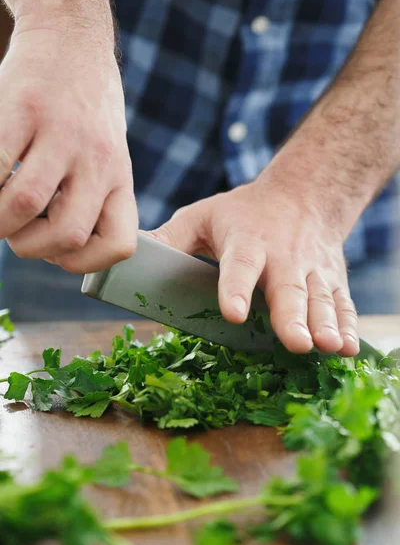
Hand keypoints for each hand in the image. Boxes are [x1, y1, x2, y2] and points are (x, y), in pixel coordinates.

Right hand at [0, 11, 136, 272]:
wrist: (72, 43)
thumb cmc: (85, 116)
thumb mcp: (107, 160)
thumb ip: (89, 202)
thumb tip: (50, 248)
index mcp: (120, 180)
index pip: (120, 245)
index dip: (85, 264)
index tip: (59, 252)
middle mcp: (99, 161)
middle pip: (67, 235)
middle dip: (31, 247)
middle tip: (16, 229)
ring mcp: (63, 134)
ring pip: (25, 204)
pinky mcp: (23, 107)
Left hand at [147, 160, 359, 356]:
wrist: (303, 194)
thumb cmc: (243, 212)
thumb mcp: (203, 215)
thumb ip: (170, 238)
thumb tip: (128, 259)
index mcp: (246, 241)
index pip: (239, 266)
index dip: (236, 289)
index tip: (233, 313)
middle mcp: (283, 257)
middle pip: (288, 289)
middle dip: (292, 317)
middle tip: (296, 343)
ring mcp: (312, 269)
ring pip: (320, 298)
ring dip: (326, 324)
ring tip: (329, 348)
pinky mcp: (332, 279)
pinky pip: (343, 303)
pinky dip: (349, 326)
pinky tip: (349, 349)